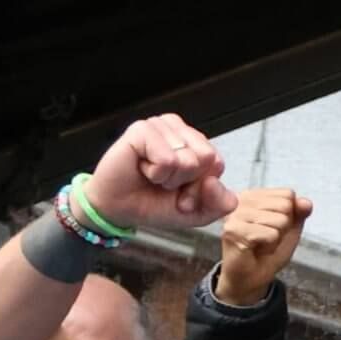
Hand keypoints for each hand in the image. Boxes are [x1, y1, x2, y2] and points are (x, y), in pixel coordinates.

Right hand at [88, 113, 236, 232]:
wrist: (119, 211)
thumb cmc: (155, 204)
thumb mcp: (198, 212)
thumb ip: (221, 203)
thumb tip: (214, 181)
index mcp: (197, 143)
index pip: (218, 164)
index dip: (200, 187)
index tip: (180, 192)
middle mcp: (180, 130)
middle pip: (207, 158)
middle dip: (186, 181)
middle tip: (164, 184)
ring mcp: (161, 126)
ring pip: (188, 159)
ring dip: (168, 178)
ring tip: (152, 176)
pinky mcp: (142, 129)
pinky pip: (166, 158)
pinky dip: (156, 173)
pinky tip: (142, 168)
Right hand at [211, 187, 315, 302]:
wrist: (251, 277)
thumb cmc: (267, 252)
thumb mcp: (290, 230)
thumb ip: (299, 213)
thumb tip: (306, 202)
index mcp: (253, 196)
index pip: (287, 194)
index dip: (289, 215)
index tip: (272, 227)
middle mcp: (241, 201)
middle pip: (285, 206)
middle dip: (283, 227)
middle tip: (267, 238)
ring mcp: (236, 215)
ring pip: (279, 220)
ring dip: (275, 238)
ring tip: (261, 244)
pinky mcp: (234, 230)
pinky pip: (270, 234)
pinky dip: (269, 246)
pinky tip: (256, 249)